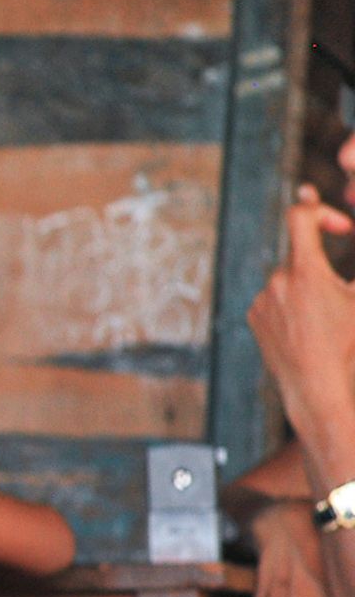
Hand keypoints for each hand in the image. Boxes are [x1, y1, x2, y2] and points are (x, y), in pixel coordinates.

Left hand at [249, 187, 354, 437]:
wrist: (316, 387)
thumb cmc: (347, 343)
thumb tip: (350, 228)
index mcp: (306, 271)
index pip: (300, 216)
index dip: (320, 209)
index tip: (341, 226)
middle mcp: (277, 280)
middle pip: (301, 257)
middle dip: (321, 268)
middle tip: (336, 299)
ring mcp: (261, 298)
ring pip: (288, 280)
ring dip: (306, 290)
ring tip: (320, 322)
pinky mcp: (252, 314)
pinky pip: (274, 299)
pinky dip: (290, 305)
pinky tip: (304, 330)